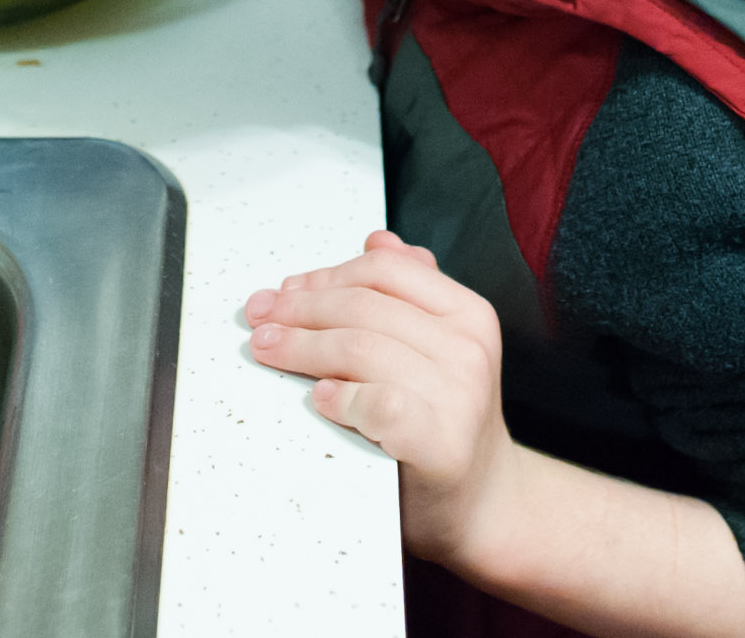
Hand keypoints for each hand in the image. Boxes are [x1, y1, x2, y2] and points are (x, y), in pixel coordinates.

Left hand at [246, 230, 523, 570]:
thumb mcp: (441, 348)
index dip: (324, 275)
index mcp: (468, 315)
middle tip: (259, 319)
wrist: (486, 505)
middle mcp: (469, 349)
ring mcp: (459, 397)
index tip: (284, 290)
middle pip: (362, 307)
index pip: (383, 270)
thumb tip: (376, 239)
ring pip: (360, 348)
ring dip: (302, 346)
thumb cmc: (446, 424)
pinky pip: (380, 404)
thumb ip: (411, 296)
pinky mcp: (442, 444)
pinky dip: (342, 396)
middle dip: (298, 309)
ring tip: (267, 349)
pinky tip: (321, 397)